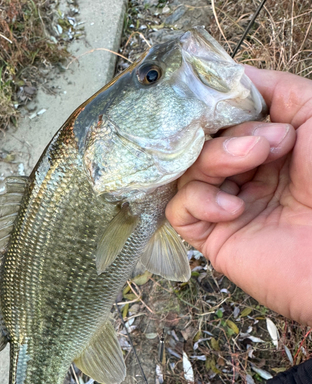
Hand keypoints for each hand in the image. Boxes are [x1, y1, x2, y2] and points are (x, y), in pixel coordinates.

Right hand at [166, 67, 311, 324]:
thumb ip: (277, 89)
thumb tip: (233, 75)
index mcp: (266, 148)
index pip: (221, 120)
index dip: (220, 107)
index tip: (228, 99)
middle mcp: (243, 175)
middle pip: (202, 142)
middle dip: (231, 135)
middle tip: (268, 143)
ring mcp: (225, 204)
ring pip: (188, 170)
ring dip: (217, 160)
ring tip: (255, 163)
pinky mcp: (210, 236)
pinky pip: (179, 208)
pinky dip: (200, 200)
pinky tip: (235, 209)